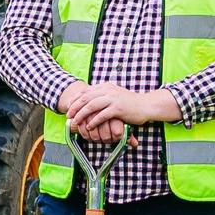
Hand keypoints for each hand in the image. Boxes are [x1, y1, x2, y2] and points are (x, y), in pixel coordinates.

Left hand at [59, 81, 178, 143]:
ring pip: (91, 106)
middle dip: (75, 107)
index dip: (75, 100)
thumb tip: (90, 101)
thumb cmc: (130, 103)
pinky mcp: (118, 109)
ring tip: (75, 122)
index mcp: (105, 87)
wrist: (146, 105)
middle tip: (68, 116)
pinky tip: (89, 127)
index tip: (68, 107)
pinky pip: (102, 115)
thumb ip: (103, 96)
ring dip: (81, 115)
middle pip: (85, 98)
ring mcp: (113, 99)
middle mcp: (108, 91)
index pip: (85, 92)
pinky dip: (94, 122)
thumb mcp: (115, 95)